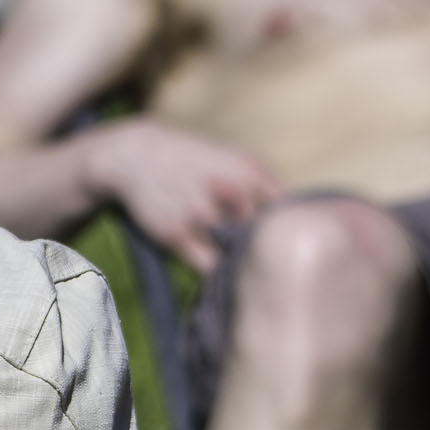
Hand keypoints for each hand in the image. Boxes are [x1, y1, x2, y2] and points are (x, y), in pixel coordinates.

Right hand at [83, 116, 282, 271]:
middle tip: (266, 263)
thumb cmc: (194, 161)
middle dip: (264, 251)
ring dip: (241, 265)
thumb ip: (263, 188)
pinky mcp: (177, 235)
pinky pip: (210, 268)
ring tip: (242, 268)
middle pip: (264, 238)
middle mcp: (229, 191)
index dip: (287, 231)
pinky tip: (220, 271)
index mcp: (250, 171)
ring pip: (238, 256)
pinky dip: (218, 273)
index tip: (285, 244)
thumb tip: (293, 222)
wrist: (137, 156)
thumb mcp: (234, 160)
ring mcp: (202, 214)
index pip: (285, 214)